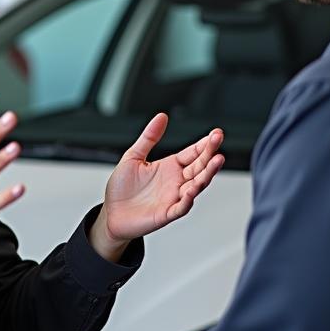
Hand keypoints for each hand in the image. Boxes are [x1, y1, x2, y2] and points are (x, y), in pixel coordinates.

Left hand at [95, 113, 224, 254]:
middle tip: (218, 139)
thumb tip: (161, 116)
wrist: (110, 213)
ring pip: (196, 186)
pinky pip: (181, 207)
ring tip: (216, 161)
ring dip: (207, 174)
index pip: (193, 153)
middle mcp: (175, 182)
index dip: (204, 144)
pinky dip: (188, 200)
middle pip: (199, 167)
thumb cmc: (122, 188)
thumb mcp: (133, 156)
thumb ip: (149, 137)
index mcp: (170, 167)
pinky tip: (192, 190)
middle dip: (210, 153)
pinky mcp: (166, 214)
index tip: (215, 133)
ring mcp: (173, 198)